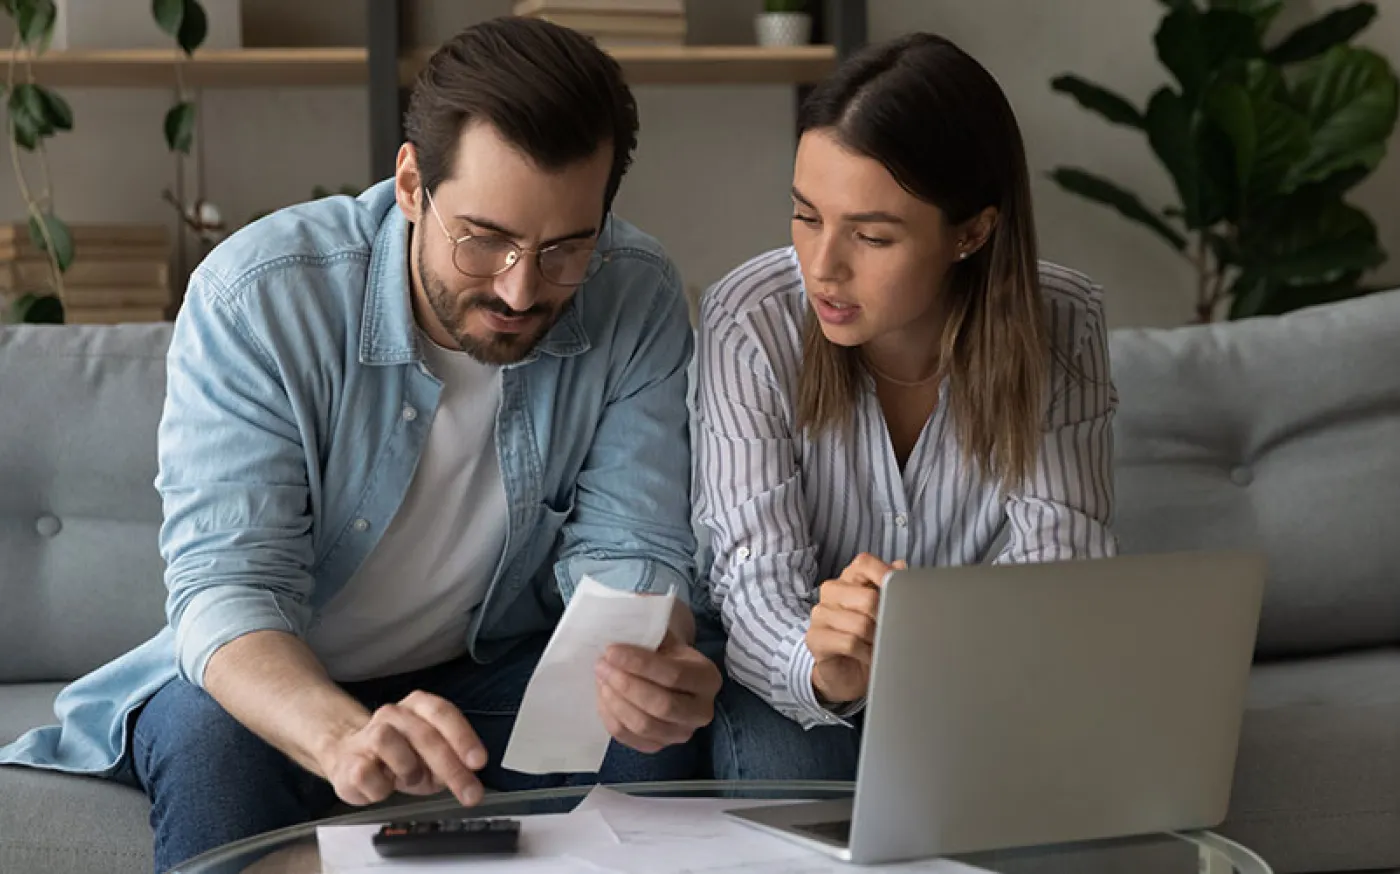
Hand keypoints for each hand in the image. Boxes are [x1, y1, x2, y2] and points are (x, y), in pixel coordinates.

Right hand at [317, 690, 487, 807]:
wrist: (350, 760)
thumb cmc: (399, 758)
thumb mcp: (432, 758)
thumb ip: (451, 761)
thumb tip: (466, 774)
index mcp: (418, 707)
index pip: (442, 712)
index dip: (462, 737)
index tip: (478, 761)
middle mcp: (393, 714)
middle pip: (424, 734)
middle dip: (450, 766)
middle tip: (468, 791)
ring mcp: (367, 735)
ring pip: (387, 741)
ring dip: (408, 769)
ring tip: (410, 779)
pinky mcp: (347, 760)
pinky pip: (365, 773)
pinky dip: (381, 787)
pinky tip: (384, 787)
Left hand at [595, 631, 722, 753]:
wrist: (667, 671)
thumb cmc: (663, 650)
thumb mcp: (663, 637)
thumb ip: (646, 638)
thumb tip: (616, 642)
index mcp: (707, 678)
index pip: (674, 675)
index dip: (639, 664)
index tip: (611, 651)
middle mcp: (702, 711)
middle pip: (662, 706)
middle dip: (626, 685)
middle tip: (602, 666)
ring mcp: (681, 733)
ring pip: (644, 726)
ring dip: (616, 702)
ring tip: (601, 679)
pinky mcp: (659, 746)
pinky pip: (629, 738)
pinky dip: (611, 717)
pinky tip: (603, 696)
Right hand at [807, 554, 905, 704]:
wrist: (849, 673)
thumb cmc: (869, 637)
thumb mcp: (884, 610)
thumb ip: (891, 586)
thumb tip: (901, 566)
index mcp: (849, 578)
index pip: (865, 563)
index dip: (885, 574)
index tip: (903, 591)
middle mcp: (831, 591)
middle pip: (868, 598)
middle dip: (886, 619)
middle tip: (892, 633)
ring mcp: (820, 614)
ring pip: (860, 624)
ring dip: (877, 641)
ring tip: (880, 647)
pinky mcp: (814, 637)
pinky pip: (849, 643)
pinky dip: (866, 654)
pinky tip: (869, 657)